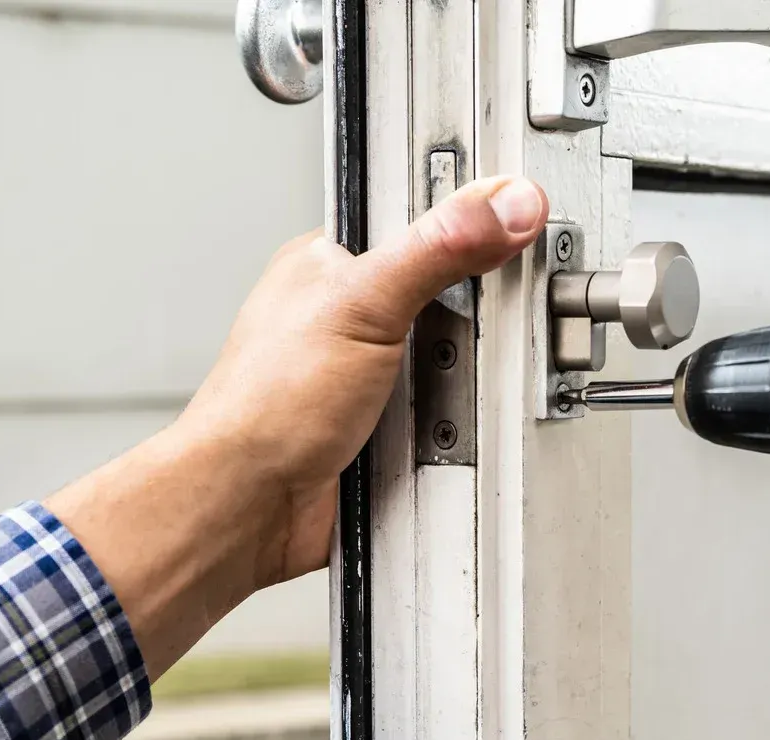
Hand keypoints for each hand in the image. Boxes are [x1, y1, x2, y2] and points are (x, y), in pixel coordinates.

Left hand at [49, 177, 549, 677]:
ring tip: (448, 390)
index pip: (423, 217)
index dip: (471, 223)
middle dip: (474, 322)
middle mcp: (353, 315)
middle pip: (452, 295)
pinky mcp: (390, 426)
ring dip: (463, 383)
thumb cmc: (266, 406)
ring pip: (455, 360)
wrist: (250, 506)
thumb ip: (439, 247)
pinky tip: (442, 428)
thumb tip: (503, 203)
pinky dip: (454, 427)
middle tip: (477, 330)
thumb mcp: (364, 304)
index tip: (518, 230)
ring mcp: (374, 373)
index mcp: (334, 262)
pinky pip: (447, 416)